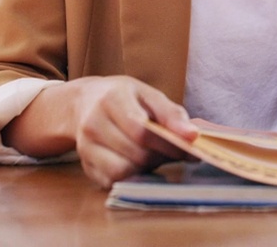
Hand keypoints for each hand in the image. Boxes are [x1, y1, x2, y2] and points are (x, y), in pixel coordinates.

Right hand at [56, 75, 197, 187]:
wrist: (84, 103)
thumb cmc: (124, 98)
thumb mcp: (148, 94)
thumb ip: (172, 114)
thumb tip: (192, 136)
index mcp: (112, 99)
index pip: (141, 129)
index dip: (167, 143)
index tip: (188, 148)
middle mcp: (93, 124)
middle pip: (135, 153)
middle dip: (162, 157)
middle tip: (176, 153)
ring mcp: (85, 147)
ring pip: (123, 172)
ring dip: (147, 170)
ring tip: (157, 157)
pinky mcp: (86, 166)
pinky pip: (113, 181)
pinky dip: (132, 178)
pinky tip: (141, 166)